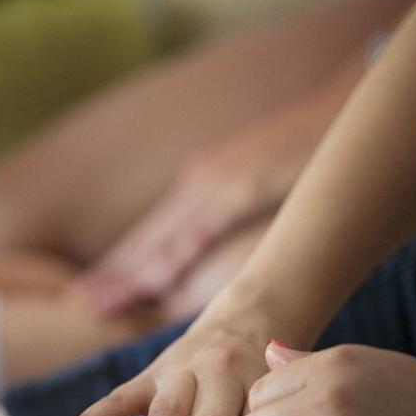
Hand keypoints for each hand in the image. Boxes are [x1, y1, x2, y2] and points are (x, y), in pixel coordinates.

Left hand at [74, 104, 321, 315]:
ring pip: (164, 239)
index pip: (150, 236)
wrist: (337, 108)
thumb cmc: (300, 153)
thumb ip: (223, 218)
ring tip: (98, 303)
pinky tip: (153, 279)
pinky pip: (202, 229)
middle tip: (78, 306)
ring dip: (129, 272)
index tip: (88, 295)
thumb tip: (205, 255)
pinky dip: (175, 255)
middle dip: (110, 275)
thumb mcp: (251, 187)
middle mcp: (196, 186)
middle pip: (146, 240)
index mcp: (197, 189)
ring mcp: (216, 184)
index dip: (117, 266)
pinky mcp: (243, 186)